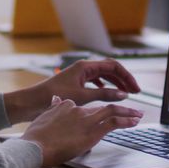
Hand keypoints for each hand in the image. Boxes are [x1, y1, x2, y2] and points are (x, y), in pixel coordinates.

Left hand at [4, 59, 140, 123]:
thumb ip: (105, 94)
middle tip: (135, 91)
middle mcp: (83, 68)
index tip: (136, 88)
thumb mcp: (83, 97)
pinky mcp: (75, 83)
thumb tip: (123, 94)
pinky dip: (104, 87)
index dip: (127, 76)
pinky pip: (95, 82)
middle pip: (110, 69)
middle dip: (123, 79)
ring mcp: (79, 75)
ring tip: (125, 94)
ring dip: (115, 83)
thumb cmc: (54, 96)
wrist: (32, 102)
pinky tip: (108, 95)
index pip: (113, 66)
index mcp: (85, 66)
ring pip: (103, 76)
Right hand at [21, 96, 142, 167]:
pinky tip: (134, 121)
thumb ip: (53, 109)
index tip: (102, 115)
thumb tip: (56, 100)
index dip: (96, 112)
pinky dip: (126, 120)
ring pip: (112, 111)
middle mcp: (78, 109)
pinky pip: (114, 122)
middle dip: (119, 108)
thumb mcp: (43, 118)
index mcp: (66, 106)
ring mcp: (86, 119)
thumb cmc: (36, 138)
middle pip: (102, 107)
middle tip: (130, 110)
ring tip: (138, 114)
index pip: (85, 109)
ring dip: (127, 112)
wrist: (35, 146)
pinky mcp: (93, 130)